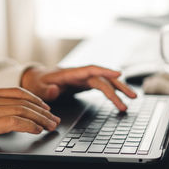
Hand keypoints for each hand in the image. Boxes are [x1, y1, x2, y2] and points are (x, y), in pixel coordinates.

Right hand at [0, 88, 60, 152]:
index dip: (35, 99)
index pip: (17, 92)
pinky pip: (14, 122)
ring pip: (21, 110)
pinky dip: (29, 126)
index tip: (46, 108)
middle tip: (54, 119)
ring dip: (40, 119)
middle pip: (22, 101)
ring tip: (50, 126)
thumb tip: (17, 115)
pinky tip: (36, 130)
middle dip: (42, 111)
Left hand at [21, 65, 136, 110]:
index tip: (119, 73)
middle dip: (118, 86)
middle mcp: (80, 74)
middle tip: (131, 97)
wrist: (36, 80)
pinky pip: (102, 86)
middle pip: (103, 78)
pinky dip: (112, 91)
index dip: (105, 71)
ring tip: (133, 98)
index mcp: (69, 73)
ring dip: (119, 89)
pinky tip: (121, 97)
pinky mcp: (85, 84)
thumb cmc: (36, 83)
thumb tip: (55, 90)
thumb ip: (45, 90)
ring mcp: (84, 79)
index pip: (91, 70)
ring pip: (105, 82)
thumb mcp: (36, 88)